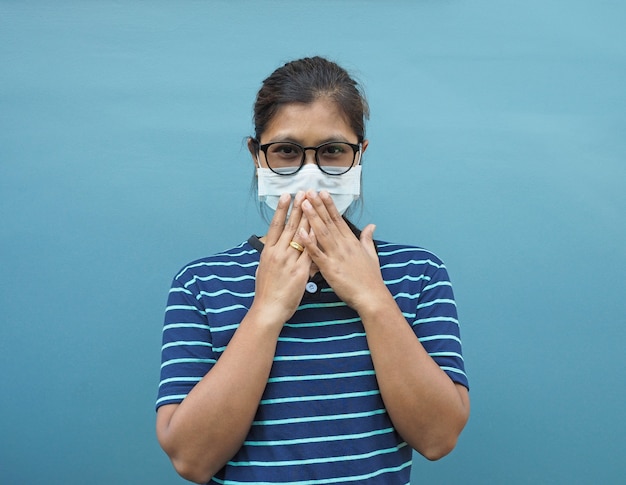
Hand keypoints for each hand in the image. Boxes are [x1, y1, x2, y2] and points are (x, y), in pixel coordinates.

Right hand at [252, 191, 311, 325]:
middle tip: (303, 192)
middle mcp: (278, 253)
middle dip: (298, 208)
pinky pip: (310, 252)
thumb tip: (272, 247)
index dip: (281, 210)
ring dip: (307, 218)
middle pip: (290, 226)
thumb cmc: (266, 292)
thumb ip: (271, 256)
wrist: (268, 309)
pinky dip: (314, 239)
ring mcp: (289, 261)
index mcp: (268, 252)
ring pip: (300, 235)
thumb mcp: (264, 269)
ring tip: (312, 204)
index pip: (276, 226)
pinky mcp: (300, 271)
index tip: (286, 196)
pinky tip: (319, 228)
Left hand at [299, 190, 387, 311]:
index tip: (322, 192)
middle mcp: (343, 245)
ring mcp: (336, 255)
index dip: (329, 205)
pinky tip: (300, 232)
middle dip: (318, 206)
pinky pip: (317, 253)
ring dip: (312, 217)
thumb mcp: (372, 255)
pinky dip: (309, 243)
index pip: (338, 219)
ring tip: (303, 204)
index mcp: (351, 241)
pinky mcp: (330, 268)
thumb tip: (371, 226)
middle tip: (308, 191)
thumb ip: (367, 239)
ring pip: (322, 233)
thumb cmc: (371, 279)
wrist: (372, 296)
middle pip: (328, 221)